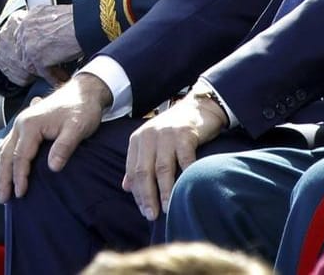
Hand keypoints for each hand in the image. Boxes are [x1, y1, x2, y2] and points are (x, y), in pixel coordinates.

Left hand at [0, 5, 79, 86]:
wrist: (84, 23)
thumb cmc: (78, 18)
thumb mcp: (56, 16)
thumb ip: (47, 26)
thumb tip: (50, 37)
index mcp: (30, 17)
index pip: (24, 37)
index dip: (32, 47)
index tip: (41, 53)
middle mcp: (26, 30)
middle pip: (24, 52)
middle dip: (36, 61)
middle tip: (49, 66)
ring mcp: (29, 44)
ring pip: (32, 64)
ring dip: (46, 70)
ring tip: (59, 74)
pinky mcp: (37, 58)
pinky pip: (44, 72)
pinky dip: (54, 77)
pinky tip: (63, 78)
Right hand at [0, 74, 110, 201]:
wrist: (84, 90)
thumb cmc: (81, 109)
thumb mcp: (77, 128)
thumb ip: (64, 147)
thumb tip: (52, 168)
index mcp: (31, 125)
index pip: (20, 156)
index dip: (19, 177)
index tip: (21, 194)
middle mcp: (21, 124)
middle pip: (6, 154)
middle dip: (3, 178)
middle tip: (3, 199)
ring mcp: (21, 123)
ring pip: (4, 149)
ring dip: (1, 170)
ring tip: (1, 190)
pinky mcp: (26, 125)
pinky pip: (9, 145)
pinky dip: (5, 160)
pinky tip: (6, 170)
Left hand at [121, 94, 228, 219]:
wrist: (197, 108)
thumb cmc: (174, 131)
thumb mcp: (151, 144)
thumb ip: (138, 164)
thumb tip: (126, 188)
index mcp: (138, 140)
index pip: (133, 171)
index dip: (137, 193)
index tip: (143, 210)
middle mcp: (149, 135)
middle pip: (144, 171)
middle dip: (147, 196)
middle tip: (151, 215)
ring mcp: (167, 134)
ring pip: (162, 168)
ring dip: (165, 191)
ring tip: (166, 208)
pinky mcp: (185, 134)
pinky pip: (185, 160)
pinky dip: (185, 176)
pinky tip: (187, 190)